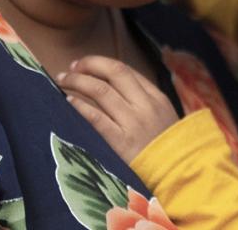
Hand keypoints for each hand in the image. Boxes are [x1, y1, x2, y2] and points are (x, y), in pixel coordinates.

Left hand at [58, 55, 178, 162]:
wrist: (174, 174)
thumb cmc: (165, 149)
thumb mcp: (164, 119)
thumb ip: (144, 102)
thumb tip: (113, 87)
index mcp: (157, 98)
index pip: (126, 71)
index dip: (101, 64)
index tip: (84, 65)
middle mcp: (145, 106)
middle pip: (114, 73)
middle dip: (89, 65)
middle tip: (70, 67)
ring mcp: (133, 123)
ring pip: (101, 91)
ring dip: (77, 81)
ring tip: (62, 80)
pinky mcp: (121, 142)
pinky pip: (96, 118)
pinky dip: (80, 106)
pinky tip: (69, 101)